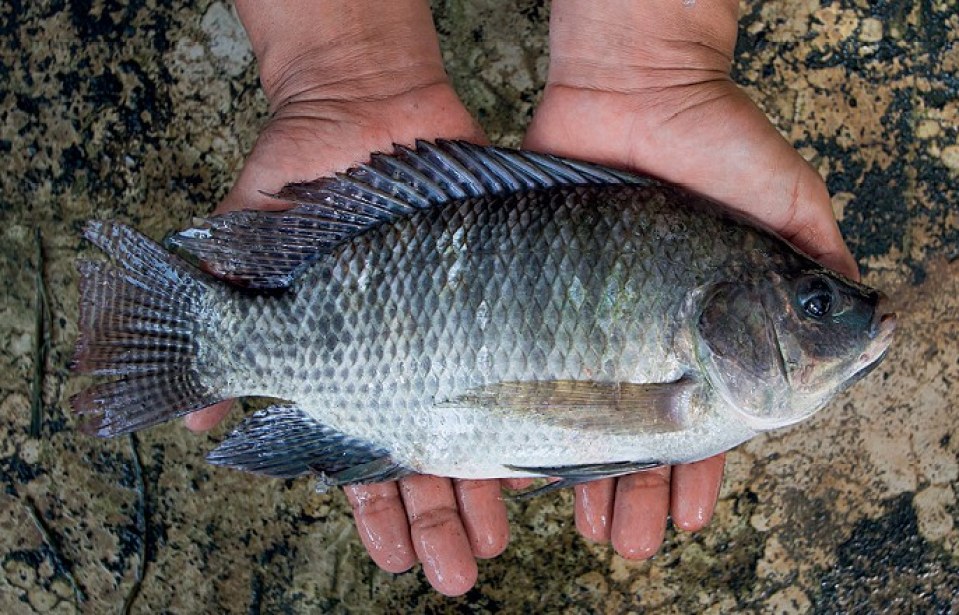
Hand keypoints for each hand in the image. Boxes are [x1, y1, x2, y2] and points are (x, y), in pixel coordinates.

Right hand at [182, 1, 516, 595]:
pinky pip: (529, 353)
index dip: (382, 513)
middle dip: (442, 518)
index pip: (368, 454)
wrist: (362, 100)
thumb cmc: (297, 173)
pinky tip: (554, 462)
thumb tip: (195, 416)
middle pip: (431, 453)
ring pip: (482, 419)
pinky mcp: (504, 287)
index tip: (400, 560)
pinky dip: (540, 407)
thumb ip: (224, 326)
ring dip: (487, 488)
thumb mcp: (244, 249)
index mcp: (350, 363)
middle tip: (459, 572)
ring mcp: (457, 322)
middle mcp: (408, 351)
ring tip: (502, 541)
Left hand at [522, 0, 857, 558]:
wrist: (633, 84)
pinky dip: (518, 412)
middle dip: (634, 489)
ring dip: (582, 474)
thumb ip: (816, 265)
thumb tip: (865, 328)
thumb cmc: (716, 138)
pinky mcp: (532, 289)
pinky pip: (521, 360)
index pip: (699, 416)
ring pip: (575, 409)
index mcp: (703, 328)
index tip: (685, 514)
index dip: (696, 468)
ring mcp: (583, 314)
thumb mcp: (787, 201)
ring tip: (584, 526)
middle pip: (632, 428)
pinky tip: (516, 465)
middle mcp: (638, 330)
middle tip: (628, 542)